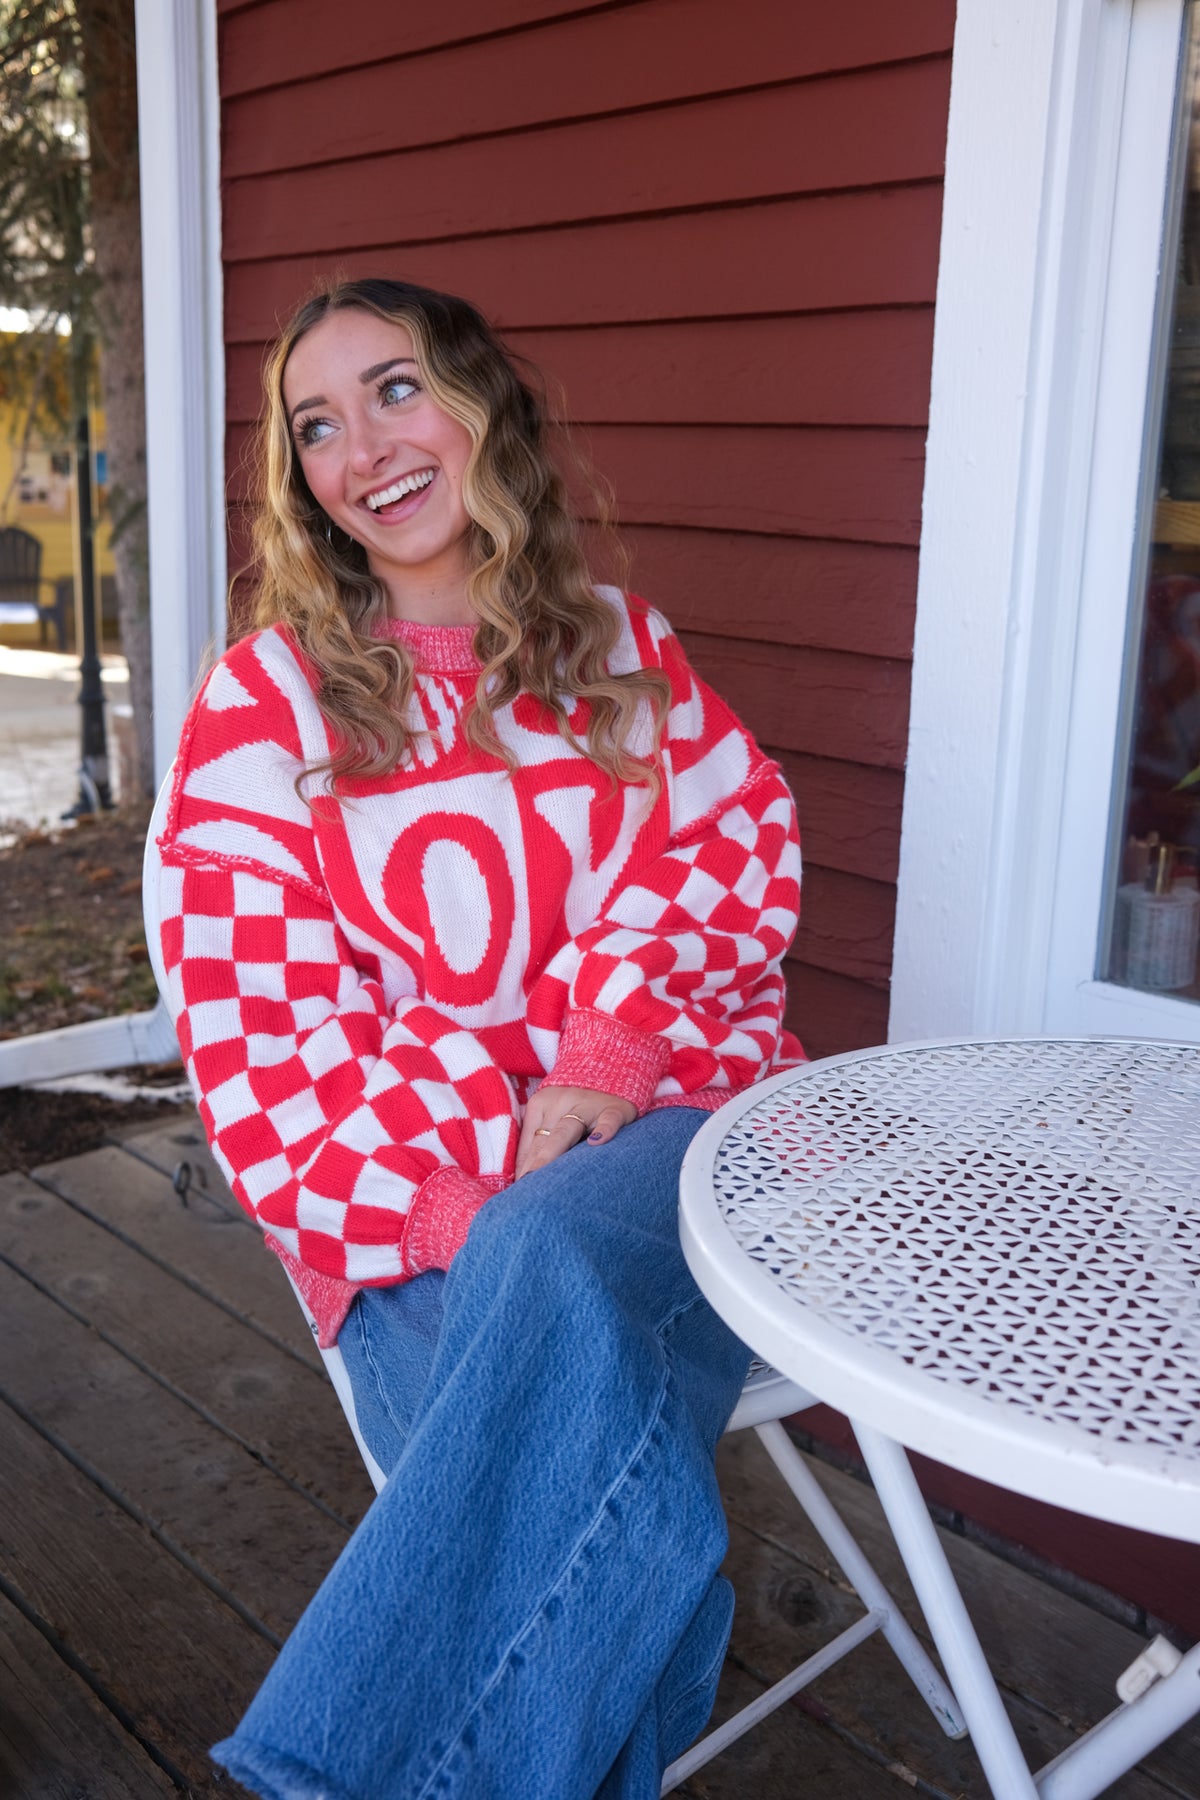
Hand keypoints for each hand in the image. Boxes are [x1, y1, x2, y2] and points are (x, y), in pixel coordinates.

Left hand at [514, 1085, 636, 1180]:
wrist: (610, 1074)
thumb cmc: (575, 1106)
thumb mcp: (553, 1115)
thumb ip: (537, 1141)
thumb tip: (521, 1177)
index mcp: (541, 1103)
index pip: (529, 1141)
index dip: (522, 1165)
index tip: (518, 1190)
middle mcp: (561, 1101)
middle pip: (544, 1137)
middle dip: (534, 1164)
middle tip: (525, 1189)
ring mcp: (587, 1104)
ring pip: (567, 1129)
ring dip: (553, 1151)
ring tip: (543, 1175)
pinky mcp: (614, 1109)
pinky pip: (608, 1121)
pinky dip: (603, 1131)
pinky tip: (595, 1143)